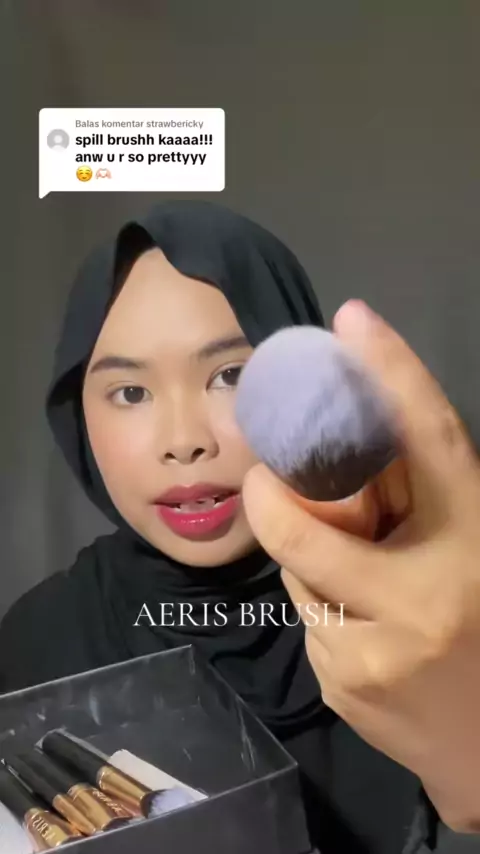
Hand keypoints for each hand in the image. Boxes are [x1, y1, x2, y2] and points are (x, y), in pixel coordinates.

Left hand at [242, 300, 479, 832]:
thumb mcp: (472, 547)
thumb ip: (424, 502)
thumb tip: (352, 451)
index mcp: (473, 540)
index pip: (431, 439)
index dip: (393, 373)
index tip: (353, 319)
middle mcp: (427, 592)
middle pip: (306, 525)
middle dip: (271, 497)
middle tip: (266, 478)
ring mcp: (377, 648)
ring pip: (298, 574)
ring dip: (309, 560)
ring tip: (358, 576)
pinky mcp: (343, 686)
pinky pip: (308, 620)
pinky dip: (323, 608)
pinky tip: (365, 629)